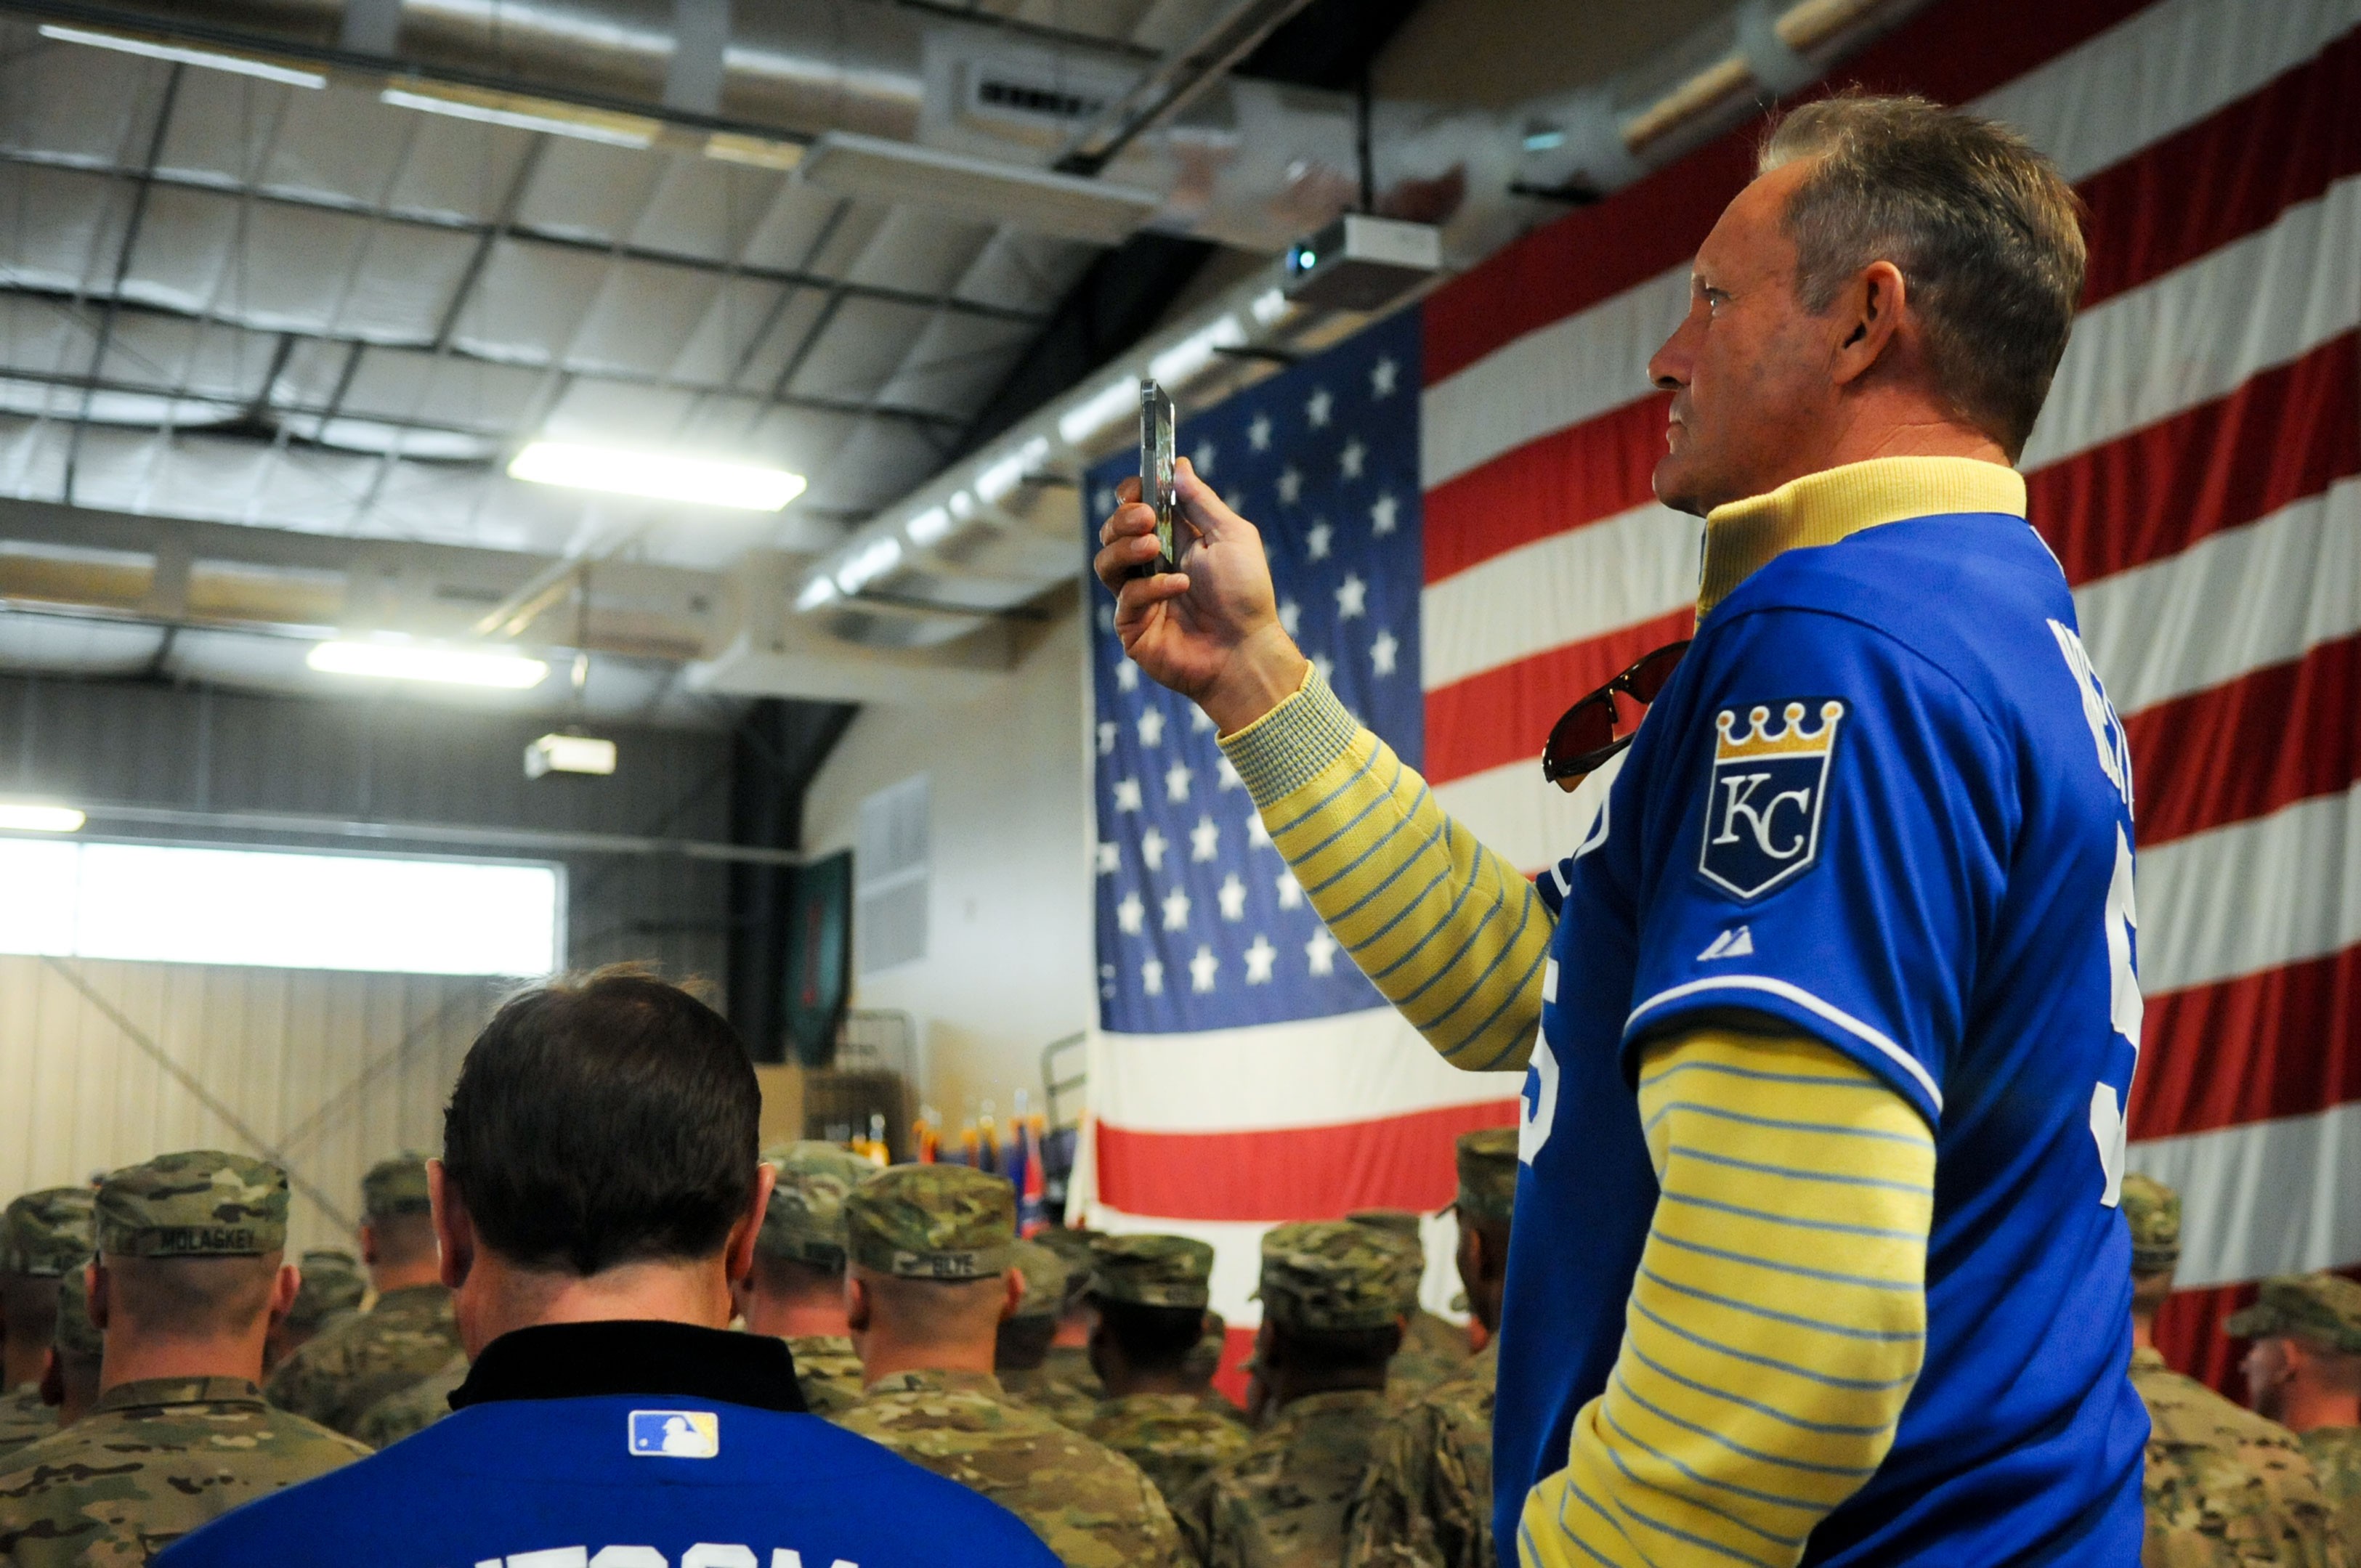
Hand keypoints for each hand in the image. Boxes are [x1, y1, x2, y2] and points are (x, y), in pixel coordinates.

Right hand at [1092, 458, 1309, 734]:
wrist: (1246, 649)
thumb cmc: (1245, 593)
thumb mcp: (1231, 535)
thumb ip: (1202, 501)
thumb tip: (1178, 465)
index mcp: (1173, 540)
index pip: (1135, 508)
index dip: (1131, 494)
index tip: (1139, 488)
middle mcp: (1150, 565)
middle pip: (1113, 530)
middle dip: (1124, 517)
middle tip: (1148, 519)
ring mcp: (1139, 596)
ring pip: (1105, 561)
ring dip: (1125, 546)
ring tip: (1153, 547)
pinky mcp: (1132, 625)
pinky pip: (1124, 597)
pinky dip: (1150, 587)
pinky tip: (1178, 586)